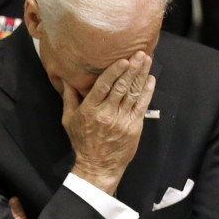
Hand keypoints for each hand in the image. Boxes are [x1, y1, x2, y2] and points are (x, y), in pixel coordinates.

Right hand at [63, 52, 154, 194]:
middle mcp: (106, 113)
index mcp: (89, 110)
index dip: (114, 71)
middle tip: (139, 53)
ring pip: (133, 93)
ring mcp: (122, 120)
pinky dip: (147, 91)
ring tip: (147, 60)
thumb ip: (69, 98)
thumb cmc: (82, 142)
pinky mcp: (134, 126)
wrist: (98, 165)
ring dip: (142, 75)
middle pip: (121, 86)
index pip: (103, 86)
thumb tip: (67, 79)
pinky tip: (151, 79)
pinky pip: (142, 105)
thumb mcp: (68, 120)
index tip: (123, 59)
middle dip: (132, 68)